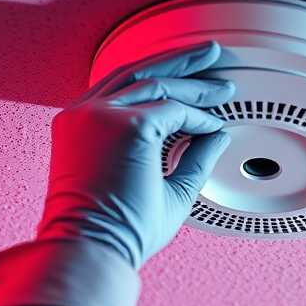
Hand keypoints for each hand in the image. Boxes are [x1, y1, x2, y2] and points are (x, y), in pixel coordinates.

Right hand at [36, 40, 236, 269]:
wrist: (93, 250)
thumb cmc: (118, 231)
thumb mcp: (162, 189)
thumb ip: (190, 160)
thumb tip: (217, 136)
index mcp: (81, 127)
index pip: (124, 89)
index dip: (164, 86)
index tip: (195, 93)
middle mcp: (84, 115)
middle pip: (139, 73)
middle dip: (181, 62)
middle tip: (212, 55)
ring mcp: (101, 116)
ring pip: (157, 83)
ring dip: (195, 81)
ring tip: (224, 83)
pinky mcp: (126, 126)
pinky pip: (173, 110)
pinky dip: (199, 116)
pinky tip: (215, 124)